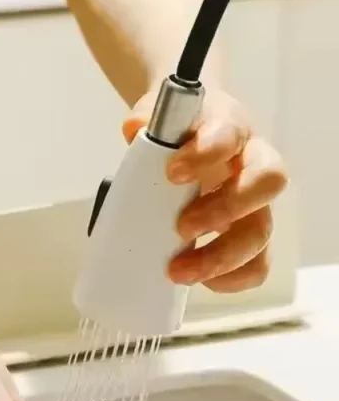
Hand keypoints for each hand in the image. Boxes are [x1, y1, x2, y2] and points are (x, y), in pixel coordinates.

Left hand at [124, 87, 288, 292]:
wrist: (185, 142)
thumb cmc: (176, 136)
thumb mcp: (158, 119)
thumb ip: (146, 120)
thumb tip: (135, 129)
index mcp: (228, 129)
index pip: (231, 133)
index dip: (208, 152)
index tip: (172, 172)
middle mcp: (251, 165)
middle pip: (266, 183)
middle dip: (224, 209)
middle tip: (182, 227)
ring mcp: (252, 204)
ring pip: (261, 231)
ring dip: (222, 256)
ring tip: (179, 271)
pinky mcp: (245, 236)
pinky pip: (257, 264)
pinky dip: (231, 278)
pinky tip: (200, 281)